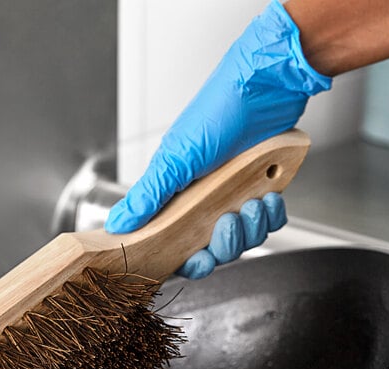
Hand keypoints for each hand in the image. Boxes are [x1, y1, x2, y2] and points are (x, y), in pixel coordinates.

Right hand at [105, 0, 329, 273]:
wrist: (263, 86)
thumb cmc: (216, 113)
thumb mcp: (175, 158)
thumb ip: (148, 196)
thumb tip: (117, 225)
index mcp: (179, 200)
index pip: (179, 248)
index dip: (189, 262)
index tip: (198, 261)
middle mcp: (207, 203)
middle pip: (215, 251)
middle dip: (225, 244)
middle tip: (228, 222)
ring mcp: (236, 198)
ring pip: (245, 239)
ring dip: (251, 227)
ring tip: (251, 202)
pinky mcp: (263, 190)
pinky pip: (270, 222)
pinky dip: (271, 215)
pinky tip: (268, 196)